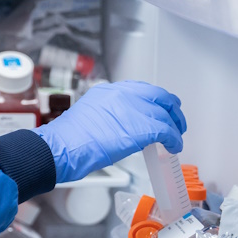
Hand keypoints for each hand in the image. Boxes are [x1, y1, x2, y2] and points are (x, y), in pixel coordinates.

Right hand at [35, 81, 186, 182]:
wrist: (63, 147)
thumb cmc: (68, 139)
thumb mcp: (88, 115)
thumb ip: (108, 114)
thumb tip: (121, 125)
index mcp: (108, 91)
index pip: (141, 89)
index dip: (154, 101)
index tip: (157, 109)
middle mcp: (123, 94)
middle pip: (159, 96)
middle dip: (170, 109)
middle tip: (175, 122)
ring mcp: (134, 109)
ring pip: (166, 114)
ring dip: (174, 127)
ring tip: (174, 139)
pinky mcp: (142, 127)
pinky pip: (167, 131)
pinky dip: (174, 140)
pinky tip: (173, 147)